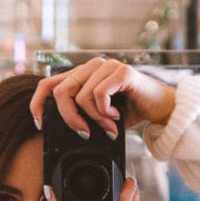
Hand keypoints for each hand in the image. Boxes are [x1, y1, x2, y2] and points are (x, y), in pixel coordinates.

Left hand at [29, 56, 177, 138]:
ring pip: (81, 96)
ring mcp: (106, 66)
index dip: (37, 104)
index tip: (41, 125)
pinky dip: (104, 112)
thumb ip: (81, 117)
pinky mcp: (121, 71)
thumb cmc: (130, 112)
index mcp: (82, 75)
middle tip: (84, 134)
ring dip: (94, 119)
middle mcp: (91, 66)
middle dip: (70, 119)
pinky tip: (116, 118)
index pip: (47, 84)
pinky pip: (99, 94)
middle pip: (61, 92)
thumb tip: (60, 132)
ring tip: (109, 127)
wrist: (161, 108)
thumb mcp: (98, 117)